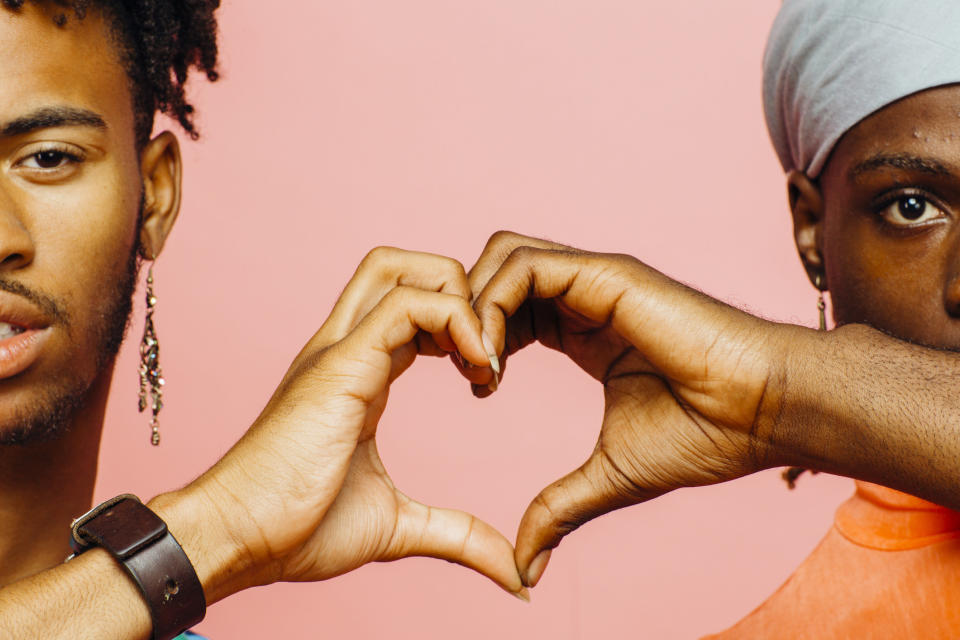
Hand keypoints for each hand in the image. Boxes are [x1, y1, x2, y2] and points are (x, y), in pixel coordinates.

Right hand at [160, 248, 525, 602]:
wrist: (233, 540)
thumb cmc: (296, 530)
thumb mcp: (396, 526)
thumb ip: (456, 535)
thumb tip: (513, 572)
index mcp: (359, 372)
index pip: (413, 308)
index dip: (461, 325)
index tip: (489, 378)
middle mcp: (346, 347)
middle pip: (403, 267)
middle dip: (461, 290)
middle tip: (490, 353)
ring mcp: (338, 349)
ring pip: (403, 270)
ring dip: (462, 301)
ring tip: (486, 363)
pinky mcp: (339, 364)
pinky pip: (405, 306)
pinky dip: (454, 320)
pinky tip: (477, 370)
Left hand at [467, 232, 790, 587]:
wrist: (766, 412)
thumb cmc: (706, 435)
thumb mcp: (610, 476)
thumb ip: (559, 509)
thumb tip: (523, 565)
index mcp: (584, 328)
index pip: (509, 308)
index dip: (479, 340)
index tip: (477, 388)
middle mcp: (586, 294)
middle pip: (497, 272)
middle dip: (466, 316)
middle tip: (465, 372)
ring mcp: (596, 279)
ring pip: (503, 257)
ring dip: (474, 308)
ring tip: (478, 368)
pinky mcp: (607, 274)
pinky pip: (526, 268)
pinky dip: (493, 306)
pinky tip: (495, 360)